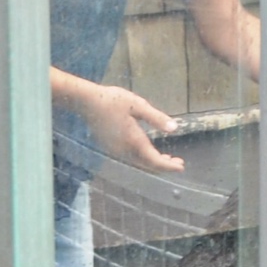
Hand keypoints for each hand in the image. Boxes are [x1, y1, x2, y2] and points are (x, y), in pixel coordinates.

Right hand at [66, 80, 185, 173]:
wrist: (85, 101)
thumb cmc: (111, 100)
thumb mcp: (137, 105)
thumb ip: (156, 118)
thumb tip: (175, 128)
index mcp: (134, 140)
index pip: (155, 161)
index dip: (169, 166)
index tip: (182, 167)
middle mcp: (125, 150)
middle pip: (148, 165)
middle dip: (164, 165)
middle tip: (179, 162)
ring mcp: (116, 151)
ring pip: (140, 163)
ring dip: (154, 161)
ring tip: (168, 157)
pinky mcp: (110, 148)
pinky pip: (131, 158)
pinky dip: (143, 158)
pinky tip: (149, 150)